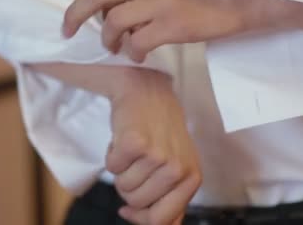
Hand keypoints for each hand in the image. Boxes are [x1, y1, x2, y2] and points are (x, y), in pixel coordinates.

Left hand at [62, 0, 281, 61]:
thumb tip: (121, 0)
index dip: (94, 6)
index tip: (88, 20)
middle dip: (74, 15)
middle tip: (67, 31)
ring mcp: (161, 1)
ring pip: (113, 21)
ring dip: (108, 40)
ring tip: (116, 49)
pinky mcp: (173, 23)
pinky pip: (137, 42)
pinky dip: (132, 52)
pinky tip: (138, 56)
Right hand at [108, 69, 201, 224]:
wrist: (147, 91)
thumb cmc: (159, 130)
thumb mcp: (176, 166)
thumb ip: (171, 199)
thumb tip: (150, 224)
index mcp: (191, 178)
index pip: (161, 220)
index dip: (140, 216)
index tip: (129, 209)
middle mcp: (178, 169)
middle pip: (137, 203)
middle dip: (128, 187)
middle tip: (134, 164)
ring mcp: (157, 155)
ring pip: (123, 187)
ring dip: (120, 170)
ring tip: (131, 150)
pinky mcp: (135, 143)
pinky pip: (111, 168)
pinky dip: (111, 155)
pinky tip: (122, 140)